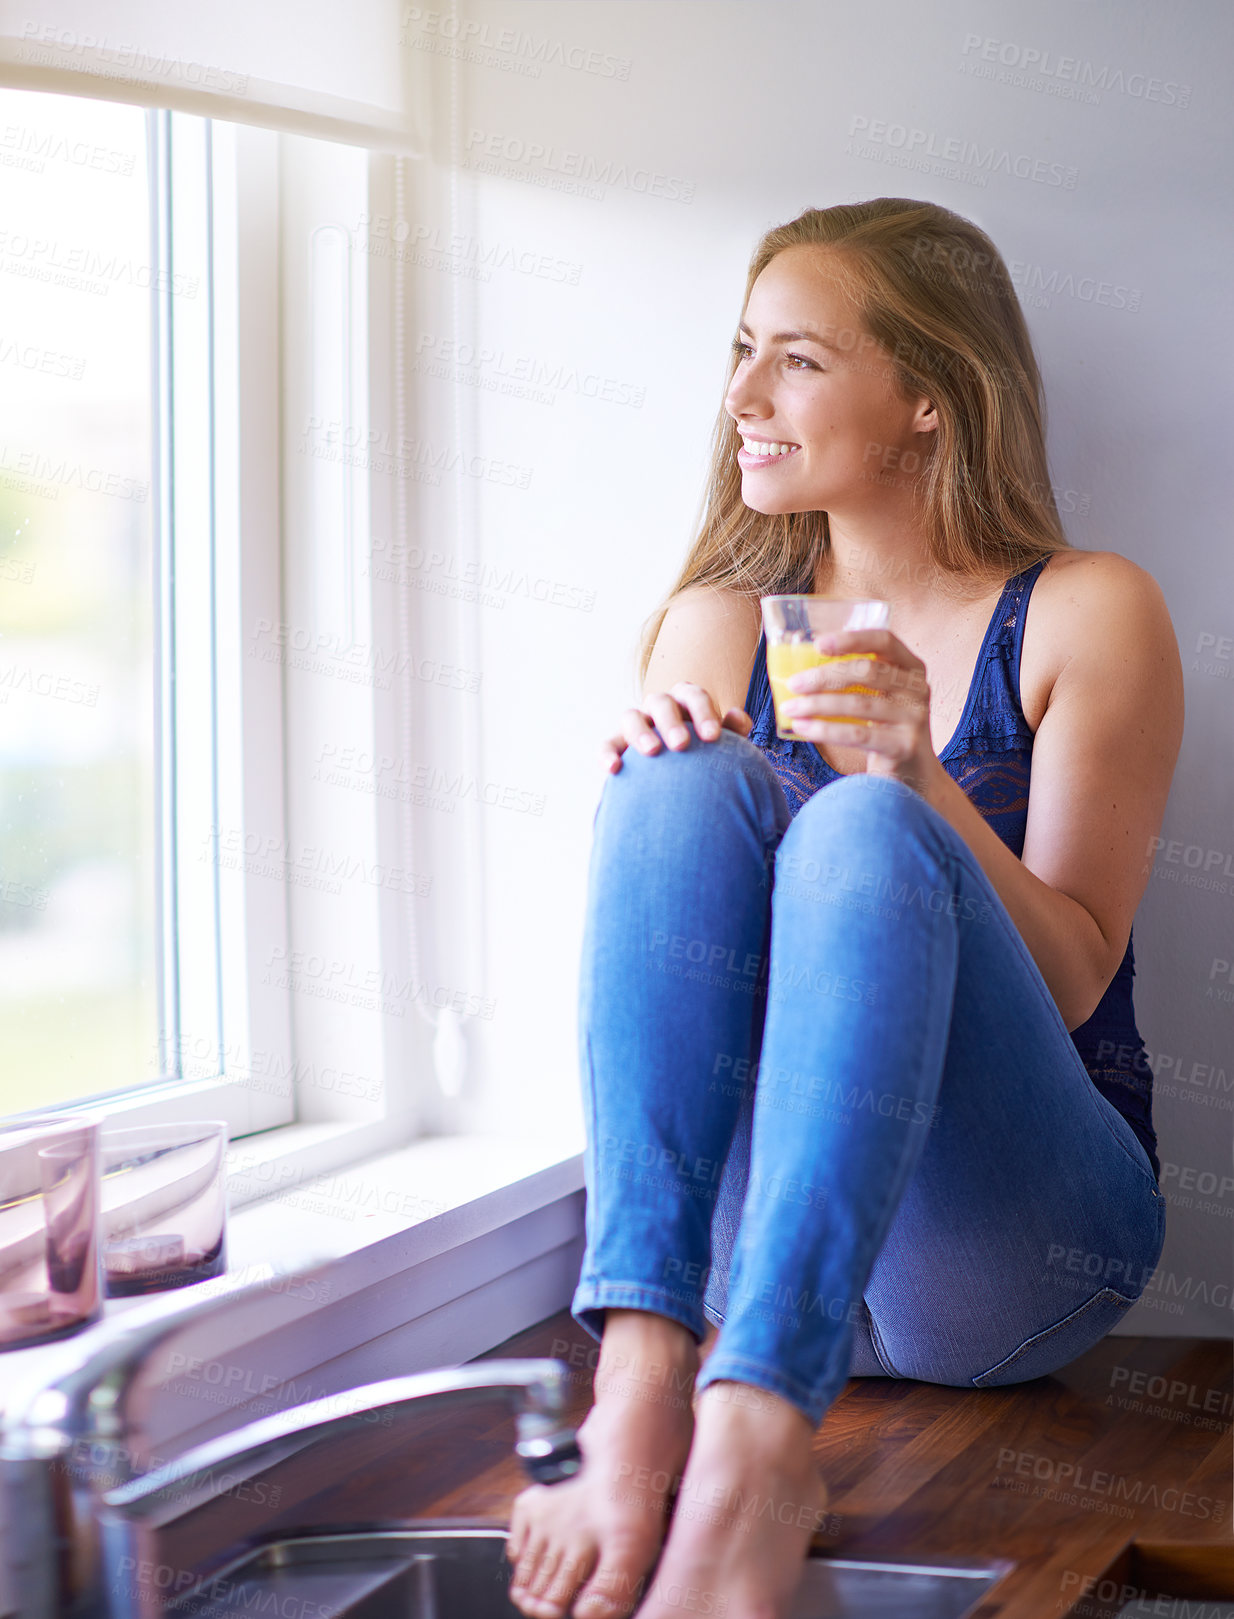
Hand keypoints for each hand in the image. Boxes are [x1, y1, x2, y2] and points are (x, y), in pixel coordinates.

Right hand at [599, 682, 752, 773]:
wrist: (683, 777)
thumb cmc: (707, 755)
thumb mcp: (722, 743)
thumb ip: (734, 730)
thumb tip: (737, 715)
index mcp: (685, 702)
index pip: (693, 696)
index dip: (703, 712)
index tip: (712, 737)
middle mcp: (659, 707)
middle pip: (661, 702)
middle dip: (671, 721)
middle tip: (682, 745)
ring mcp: (636, 723)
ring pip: (630, 717)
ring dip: (640, 732)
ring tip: (652, 752)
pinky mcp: (616, 744)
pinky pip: (607, 744)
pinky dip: (607, 753)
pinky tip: (614, 769)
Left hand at [779, 628, 942, 793]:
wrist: (913, 772)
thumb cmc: (886, 728)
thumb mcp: (880, 697)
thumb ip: (856, 679)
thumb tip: (801, 670)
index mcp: (911, 667)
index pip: (885, 640)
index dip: (852, 639)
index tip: (819, 643)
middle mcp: (918, 689)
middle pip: (868, 672)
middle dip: (824, 676)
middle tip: (794, 684)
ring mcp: (914, 718)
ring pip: (859, 704)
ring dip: (818, 704)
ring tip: (790, 708)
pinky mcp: (903, 746)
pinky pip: (857, 734)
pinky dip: (825, 730)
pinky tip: (802, 728)